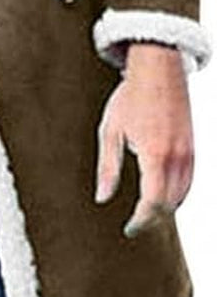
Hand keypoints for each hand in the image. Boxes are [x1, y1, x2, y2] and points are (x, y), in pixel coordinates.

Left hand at [94, 42, 193, 236]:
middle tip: (135, 224)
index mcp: (154, 154)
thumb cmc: (130, 97)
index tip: (129, 229)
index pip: (153, 203)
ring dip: (165, 208)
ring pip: (182, 195)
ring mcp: (189, 152)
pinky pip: (189, 180)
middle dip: (152, 218)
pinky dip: (177, 194)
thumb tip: (102, 199)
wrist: (159, 67)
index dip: (141, 221)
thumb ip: (108, 168)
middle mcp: (177, 156)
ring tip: (147, 213)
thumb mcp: (110, 132)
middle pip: (169, 204)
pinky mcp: (193, 146)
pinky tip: (163, 194)